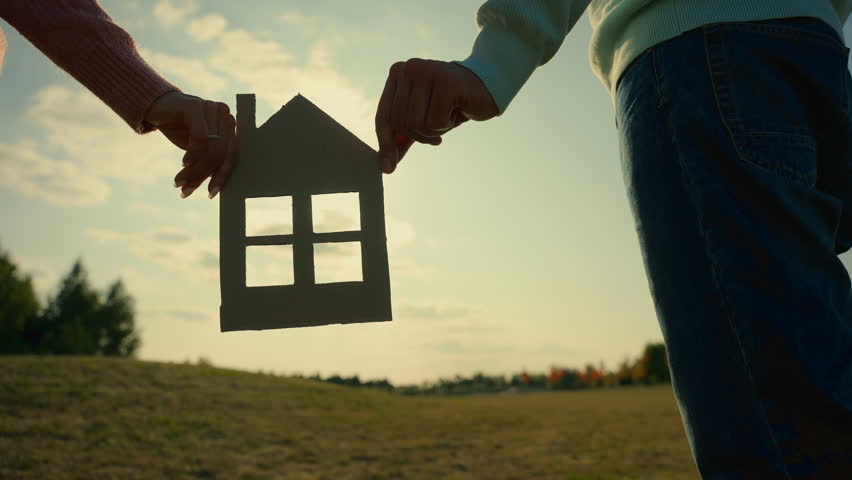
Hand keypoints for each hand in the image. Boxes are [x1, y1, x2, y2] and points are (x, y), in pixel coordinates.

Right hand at [144, 91, 236, 198]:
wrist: (157, 107)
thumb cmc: (180, 129)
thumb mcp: (197, 150)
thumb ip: (207, 164)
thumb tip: (213, 190)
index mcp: (230, 126)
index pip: (230, 155)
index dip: (221, 176)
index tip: (210, 194)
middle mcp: (225, 116)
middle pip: (219, 154)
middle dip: (202, 176)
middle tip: (185, 189)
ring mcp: (212, 109)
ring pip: (210, 149)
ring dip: (194, 170)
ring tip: (179, 182)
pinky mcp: (196, 107)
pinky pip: (200, 138)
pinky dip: (192, 155)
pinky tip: (183, 164)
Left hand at [375, 59, 498, 173]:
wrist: (486, 88)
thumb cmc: (451, 104)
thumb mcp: (421, 121)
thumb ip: (401, 138)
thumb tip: (386, 166)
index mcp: (397, 73)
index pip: (383, 117)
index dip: (386, 144)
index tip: (388, 168)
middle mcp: (409, 68)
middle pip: (399, 123)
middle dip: (418, 136)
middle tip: (436, 131)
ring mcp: (427, 71)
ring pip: (415, 123)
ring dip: (433, 130)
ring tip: (447, 116)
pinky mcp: (445, 81)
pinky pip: (435, 121)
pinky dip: (446, 125)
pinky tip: (457, 111)